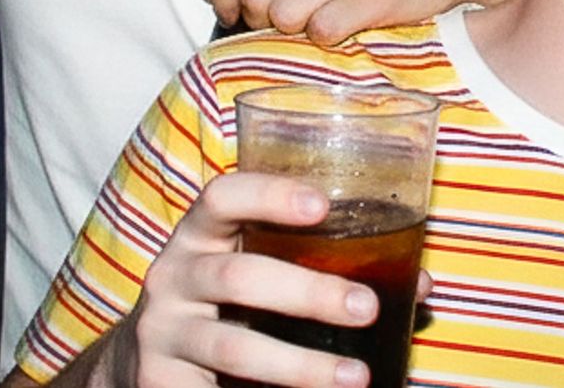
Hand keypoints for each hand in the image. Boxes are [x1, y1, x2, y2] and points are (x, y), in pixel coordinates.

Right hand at [105, 172, 382, 387]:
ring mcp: (164, 335)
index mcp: (198, 236)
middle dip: (308, 293)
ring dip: (300, 366)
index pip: (222, 198)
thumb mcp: (254, 270)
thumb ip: (318, 265)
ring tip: (356, 377)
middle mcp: (173, 278)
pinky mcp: (163, 383)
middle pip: (237, 278)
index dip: (268, 195)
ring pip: (233, 348)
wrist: (146, 360)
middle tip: (367, 309)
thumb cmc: (224, 305)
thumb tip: (418, 281)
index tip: (322, 205)